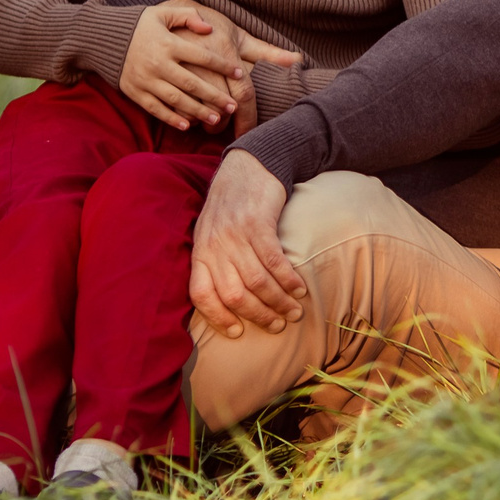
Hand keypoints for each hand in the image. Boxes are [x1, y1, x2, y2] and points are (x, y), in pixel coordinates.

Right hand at [118, 0, 301, 130]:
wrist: (103, 38)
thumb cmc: (140, 25)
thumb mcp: (163, 13)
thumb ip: (189, 16)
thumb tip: (209, 28)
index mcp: (168, 43)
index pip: (202, 56)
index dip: (223, 65)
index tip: (240, 72)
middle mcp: (158, 63)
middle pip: (193, 83)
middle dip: (215, 96)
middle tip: (234, 106)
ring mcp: (146, 80)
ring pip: (176, 100)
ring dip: (198, 111)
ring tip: (216, 119)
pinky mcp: (135, 92)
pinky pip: (155, 109)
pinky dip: (171, 119)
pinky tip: (187, 126)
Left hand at [188, 153, 307, 338]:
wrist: (246, 167)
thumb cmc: (230, 206)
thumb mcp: (211, 233)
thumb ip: (214, 262)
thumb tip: (227, 301)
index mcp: (200, 252)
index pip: (201, 295)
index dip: (218, 318)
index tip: (237, 332)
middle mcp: (214, 246)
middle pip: (234, 294)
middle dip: (258, 315)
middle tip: (277, 326)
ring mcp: (235, 235)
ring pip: (257, 281)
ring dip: (278, 301)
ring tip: (294, 312)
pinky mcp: (258, 223)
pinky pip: (273, 260)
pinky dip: (288, 279)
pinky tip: (299, 289)